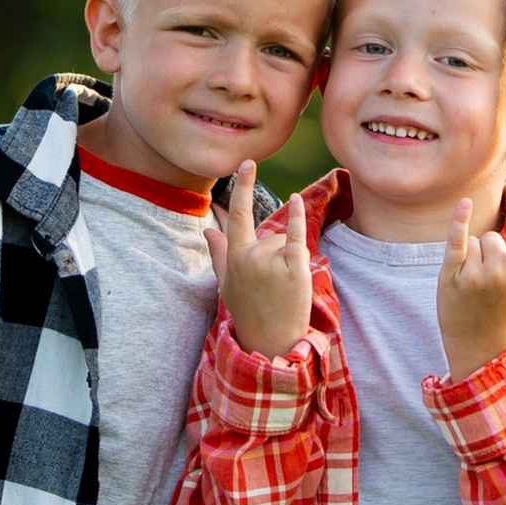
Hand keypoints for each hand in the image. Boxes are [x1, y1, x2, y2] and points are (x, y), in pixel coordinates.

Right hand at [203, 160, 310, 358]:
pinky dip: (297, 218)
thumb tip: (208, 230)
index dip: (243, 186)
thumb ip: (219, 254)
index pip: (239, 214)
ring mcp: (273, 262)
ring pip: (285, 241)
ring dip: (288, 258)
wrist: (270, 341)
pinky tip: (296, 200)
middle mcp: (252, 256)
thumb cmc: (249, 312)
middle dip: (275, 254)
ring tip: (282, 288)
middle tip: (272, 287)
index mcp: (235, 256)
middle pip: (271, 234)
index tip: (247, 163)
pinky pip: (297, 236)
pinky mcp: (295, 269)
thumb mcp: (227, 284)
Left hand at [438, 175, 505, 377]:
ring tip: (475, 283)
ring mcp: (474, 274)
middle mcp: (498, 273)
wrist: (478, 346)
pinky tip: (464, 205)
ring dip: (474, 255)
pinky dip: (460, 221)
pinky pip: (456, 240)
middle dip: (493, 251)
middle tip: (490, 281)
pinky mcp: (451, 275)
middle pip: (494, 237)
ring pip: (475, 240)